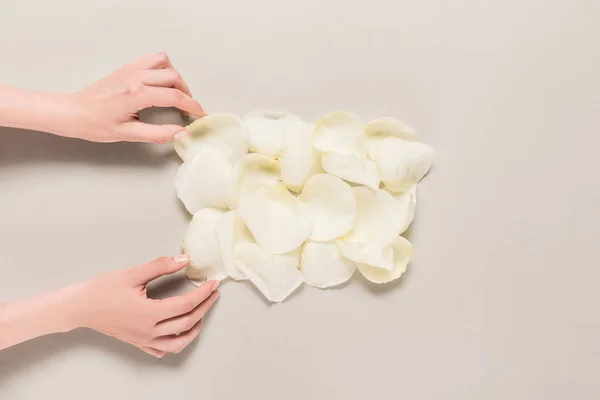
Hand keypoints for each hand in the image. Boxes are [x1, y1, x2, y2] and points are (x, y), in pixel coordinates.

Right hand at [0, 255, 219, 357]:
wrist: (79, 306)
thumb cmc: (102, 289)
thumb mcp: (132, 273)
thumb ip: (160, 266)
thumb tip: (184, 259)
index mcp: (149, 314)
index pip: (185, 306)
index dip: (203, 294)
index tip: (213, 284)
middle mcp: (149, 331)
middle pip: (186, 323)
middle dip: (204, 307)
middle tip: (214, 293)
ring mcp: (143, 340)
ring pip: (178, 343)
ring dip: (194, 329)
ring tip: (203, 313)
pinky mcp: (137, 342)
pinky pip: (162, 350)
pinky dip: (176, 342)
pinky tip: (181, 332)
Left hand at [67, 52, 203, 143]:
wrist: (72, 113)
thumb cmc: (94, 124)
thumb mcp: (128, 134)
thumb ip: (157, 133)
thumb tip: (180, 133)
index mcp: (137, 94)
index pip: (174, 96)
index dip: (192, 106)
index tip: (200, 115)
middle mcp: (135, 77)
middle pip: (173, 77)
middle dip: (186, 92)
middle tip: (188, 109)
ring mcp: (130, 70)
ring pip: (164, 63)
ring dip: (175, 77)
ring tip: (176, 93)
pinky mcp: (126, 68)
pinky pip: (151, 59)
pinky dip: (162, 67)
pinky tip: (161, 82)